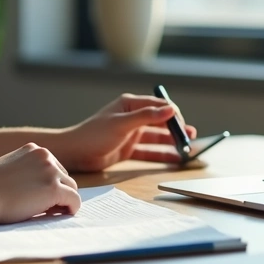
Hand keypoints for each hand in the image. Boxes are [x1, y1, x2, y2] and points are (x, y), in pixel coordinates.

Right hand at [0, 143, 81, 222]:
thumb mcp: (9, 168)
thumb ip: (26, 170)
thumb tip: (41, 184)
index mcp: (33, 149)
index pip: (53, 166)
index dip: (49, 184)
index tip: (40, 197)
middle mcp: (45, 155)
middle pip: (65, 177)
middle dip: (58, 192)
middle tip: (46, 209)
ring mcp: (51, 171)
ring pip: (71, 188)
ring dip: (63, 201)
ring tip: (48, 213)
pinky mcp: (54, 189)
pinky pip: (74, 200)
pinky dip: (71, 209)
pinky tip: (60, 216)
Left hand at [57, 93, 197, 171]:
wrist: (74, 153)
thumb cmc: (93, 134)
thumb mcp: (121, 124)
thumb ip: (146, 117)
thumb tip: (170, 110)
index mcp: (130, 104)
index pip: (158, 105)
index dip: (173, 115)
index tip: (184, 126)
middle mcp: (132, 117)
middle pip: (160, 122)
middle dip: (176, 129)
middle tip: (189, 138)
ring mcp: (130, 133)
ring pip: (157, 137)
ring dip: (171, 142)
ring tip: (186, 149)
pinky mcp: (128, 149)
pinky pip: (149, 151)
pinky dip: (162, 155)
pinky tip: (174, 159)